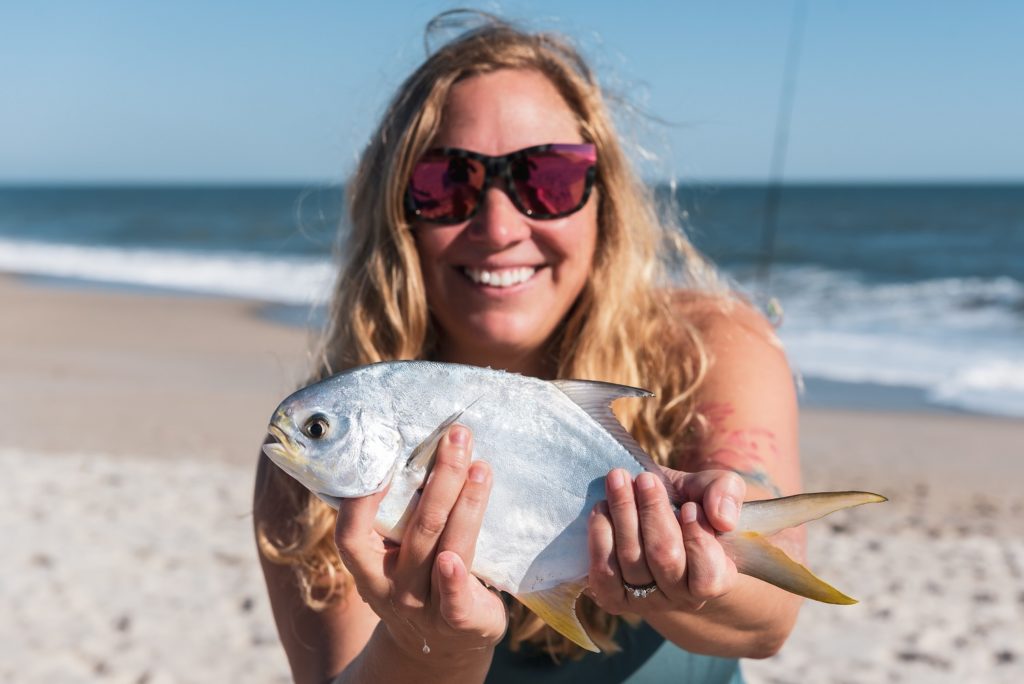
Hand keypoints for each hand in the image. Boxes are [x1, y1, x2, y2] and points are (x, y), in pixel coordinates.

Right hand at [333, 425, 506, 662]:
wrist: (445, 645)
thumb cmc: (421, 580)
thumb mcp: (398, 555)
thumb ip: (402, 515)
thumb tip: (423, 445)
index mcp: (370, 566)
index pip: (351, 533)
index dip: (363, 498)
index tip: (386, 456)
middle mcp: (392, 587)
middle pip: (418, 526)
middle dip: (442, 476)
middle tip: (458, 436)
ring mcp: (425, 605)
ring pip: (444, 547)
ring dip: (466, 503)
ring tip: (481, 466)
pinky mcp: (459, 621)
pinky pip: (454, 600)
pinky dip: (455, 578)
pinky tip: (454, 559)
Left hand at [587, 467, 745, 615]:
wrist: (653, 516)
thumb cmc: (689, 502)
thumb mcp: (712, 489)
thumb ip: (725, 492)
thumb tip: (722, 518)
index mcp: (716, 577)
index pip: (709, 576)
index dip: (697, 540)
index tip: (688, 506)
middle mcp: (681, 597)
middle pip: (665, 559)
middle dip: (653, 513)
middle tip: (645, 479)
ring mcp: (646, 601)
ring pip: (632, 562)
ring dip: (623, 514)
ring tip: (618, 480)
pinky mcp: (613, 597)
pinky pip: (603, 574)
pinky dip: (600, 537)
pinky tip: (601, 508)